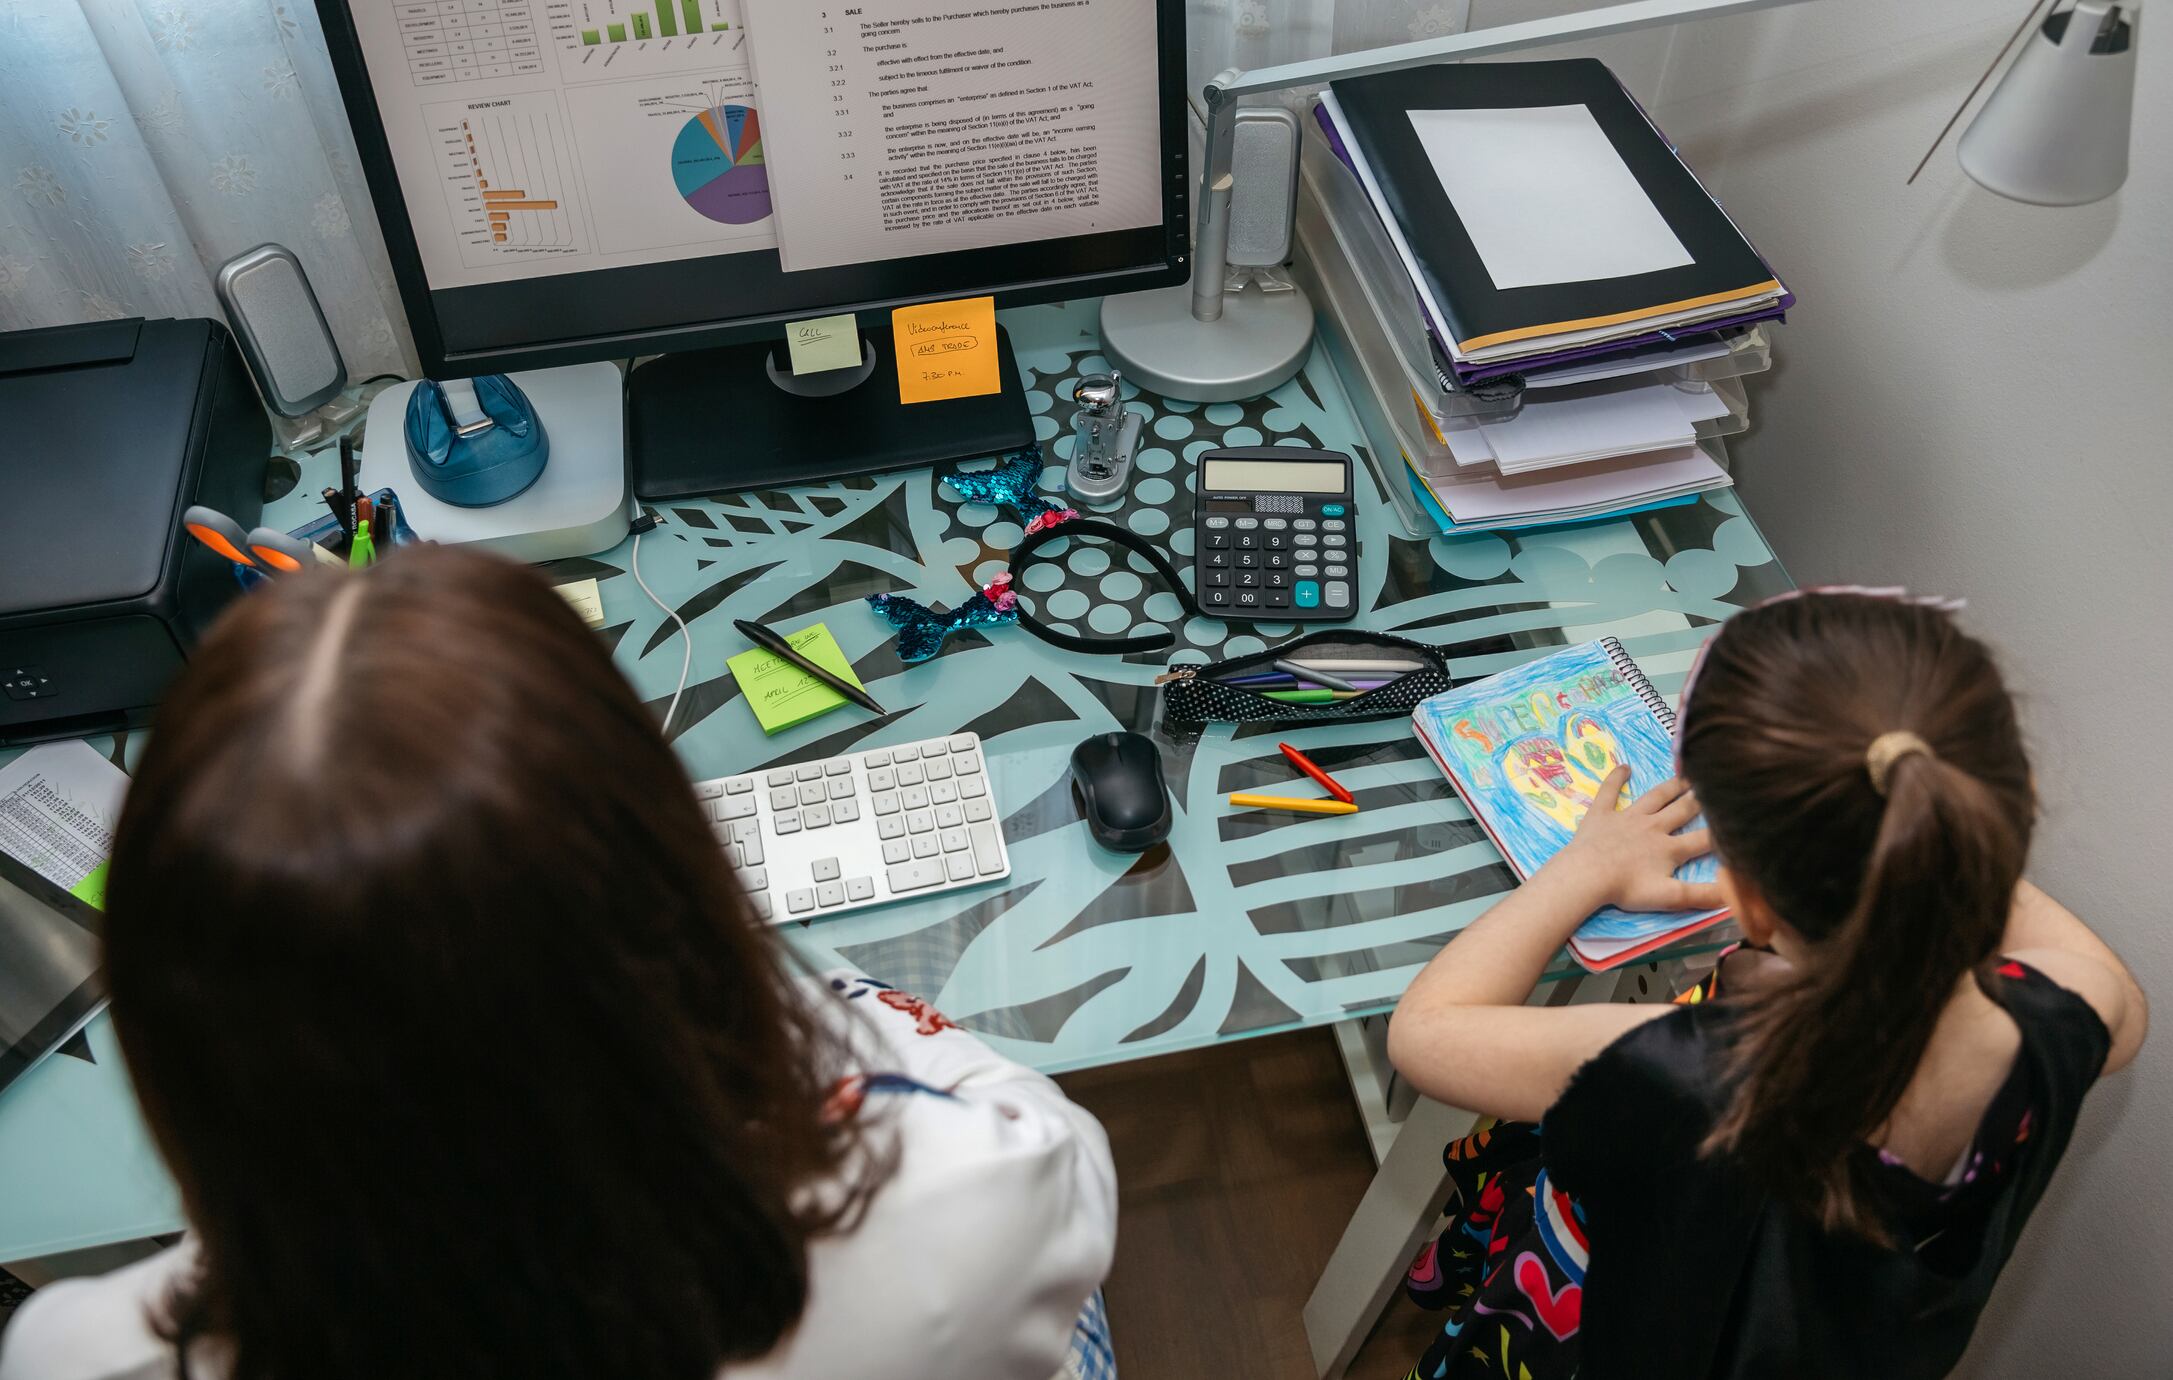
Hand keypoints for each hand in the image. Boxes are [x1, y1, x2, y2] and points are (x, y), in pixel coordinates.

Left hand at [1551, 768, 1723, 913]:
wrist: (1587, 874)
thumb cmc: (1626, 888)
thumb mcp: (1670, 897)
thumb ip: (1703, 895)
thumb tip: (1735, 893)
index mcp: (1670, 848)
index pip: (1703, 839)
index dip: (1722, 831)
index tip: (1738, 819)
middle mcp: (1653, 827)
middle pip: (1682, 810)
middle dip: (1699, 800)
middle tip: (1714, 785)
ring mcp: (1627, 817)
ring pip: (1654, 797)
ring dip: (1671, 787)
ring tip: (1685, 776)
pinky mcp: (1601, 814)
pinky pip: (1610, 791)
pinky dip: (1616, 778)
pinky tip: (1623, 767)